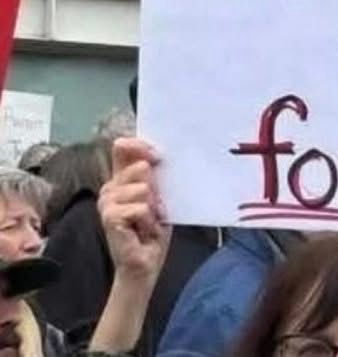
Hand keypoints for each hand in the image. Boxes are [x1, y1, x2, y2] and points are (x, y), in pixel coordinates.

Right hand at [98, 138, 169, 286]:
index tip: (157, 155)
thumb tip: (153, 156)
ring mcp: (106, 202)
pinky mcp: (109, 217)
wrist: (145, 263)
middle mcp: (110, 188)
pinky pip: (141, 208)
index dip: (140, 146)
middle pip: (140, 167)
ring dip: (153, 208)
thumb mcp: (157, 196)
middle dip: (155, 188)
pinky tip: (143, 231)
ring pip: (143, 188)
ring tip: (148, 221)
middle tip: (153, 209)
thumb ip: (153, 175)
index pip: (122, 147)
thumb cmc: (151, 231)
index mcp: (121, 179)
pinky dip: (149, 220)